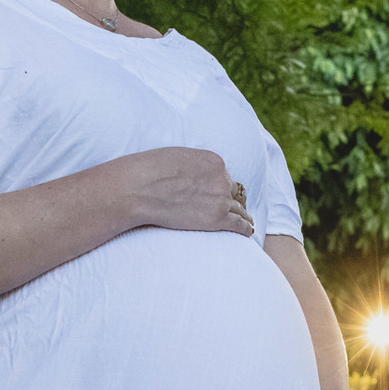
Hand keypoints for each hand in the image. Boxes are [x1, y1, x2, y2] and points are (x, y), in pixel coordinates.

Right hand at [120, 147, 253, 236]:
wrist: (139, 188)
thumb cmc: (149, 171)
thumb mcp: (177, 157)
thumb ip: (192, 166)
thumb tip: (191, 175)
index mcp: (213, 161)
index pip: (224, 176)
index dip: (220, 186)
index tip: (219, 194)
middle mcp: (221, 178)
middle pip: (232, 192)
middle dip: (231, 200)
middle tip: (236, 209)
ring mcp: (220, 198)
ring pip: (238, 209)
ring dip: (243, 215)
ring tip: (248, 222)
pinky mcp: (216, 218)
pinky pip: (239, 224)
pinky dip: (246, 228)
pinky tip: (248, 232)